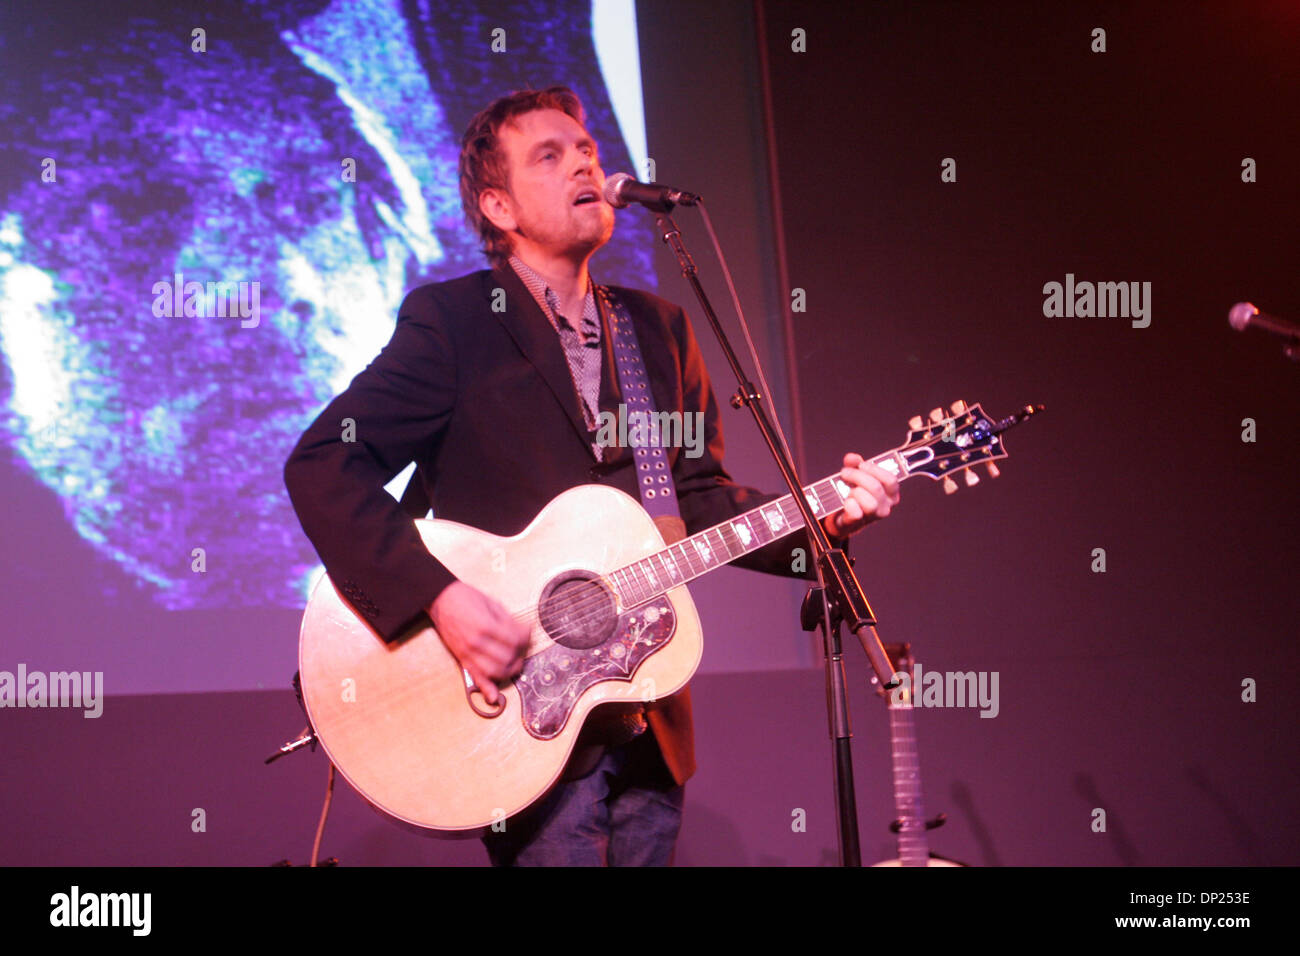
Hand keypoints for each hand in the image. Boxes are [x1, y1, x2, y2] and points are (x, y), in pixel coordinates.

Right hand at [427, 581, 530, 704]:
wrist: (440, 600)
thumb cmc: (465, 598)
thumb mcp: (491, 603)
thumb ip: (509, 620)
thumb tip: (525, 631)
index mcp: (486, 626)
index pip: (515, 640)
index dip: (526, 636)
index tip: (527, 631)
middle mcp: (477, 643)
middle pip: (508, 658)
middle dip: (520, 654)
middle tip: (521, 646)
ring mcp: (469, 653)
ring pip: (496, 672)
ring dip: (509, 669)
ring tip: (514, 661)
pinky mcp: (462, 659)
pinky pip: (476, 678)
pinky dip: (487, 689)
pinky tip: (495, 697)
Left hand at [822, 453, 900, 537]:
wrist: (844, 517)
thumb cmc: (856, 494)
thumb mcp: (858, 476)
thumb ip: (855, 465)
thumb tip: (851, 458)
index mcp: (891, 493)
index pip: (890, 480)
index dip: (874, 470)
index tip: (861, 465)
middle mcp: (886, 506)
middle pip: (876, 488)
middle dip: (857, 476)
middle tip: (845, 473)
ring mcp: (874, 516)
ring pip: (869, 503)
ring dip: (854, 492)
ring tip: (847, 490)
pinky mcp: (859, 523)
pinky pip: (856, 514)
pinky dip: (849, 505)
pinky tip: (846, 501)